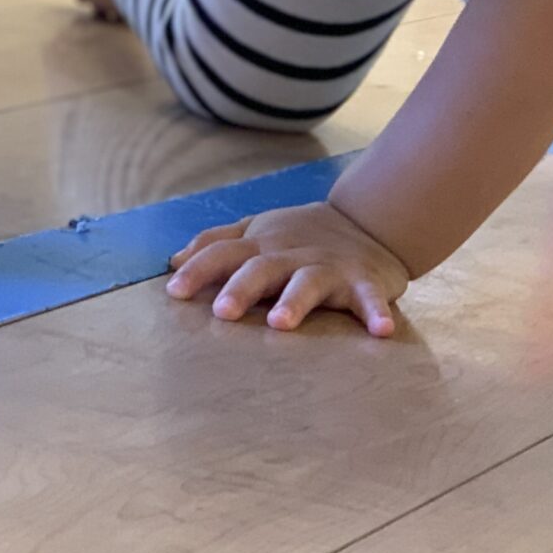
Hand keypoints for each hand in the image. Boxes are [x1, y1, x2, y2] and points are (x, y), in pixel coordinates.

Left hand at [165, 200, 408, 336]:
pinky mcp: (363, 281)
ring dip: (295, 301)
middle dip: (241, 287)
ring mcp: (327, 267)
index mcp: (261, 246)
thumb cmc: (301, 235)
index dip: (198, 270)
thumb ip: (217, 243)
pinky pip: (369, 297)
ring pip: (308, 282)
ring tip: (280, 323)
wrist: (367, 221)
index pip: (223, 253)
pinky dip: (375, 312)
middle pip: (261, 269)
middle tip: (222, 311)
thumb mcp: (257, 231)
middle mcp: (290, 255)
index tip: (174, 292)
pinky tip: (379, 331)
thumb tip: (172, 260)